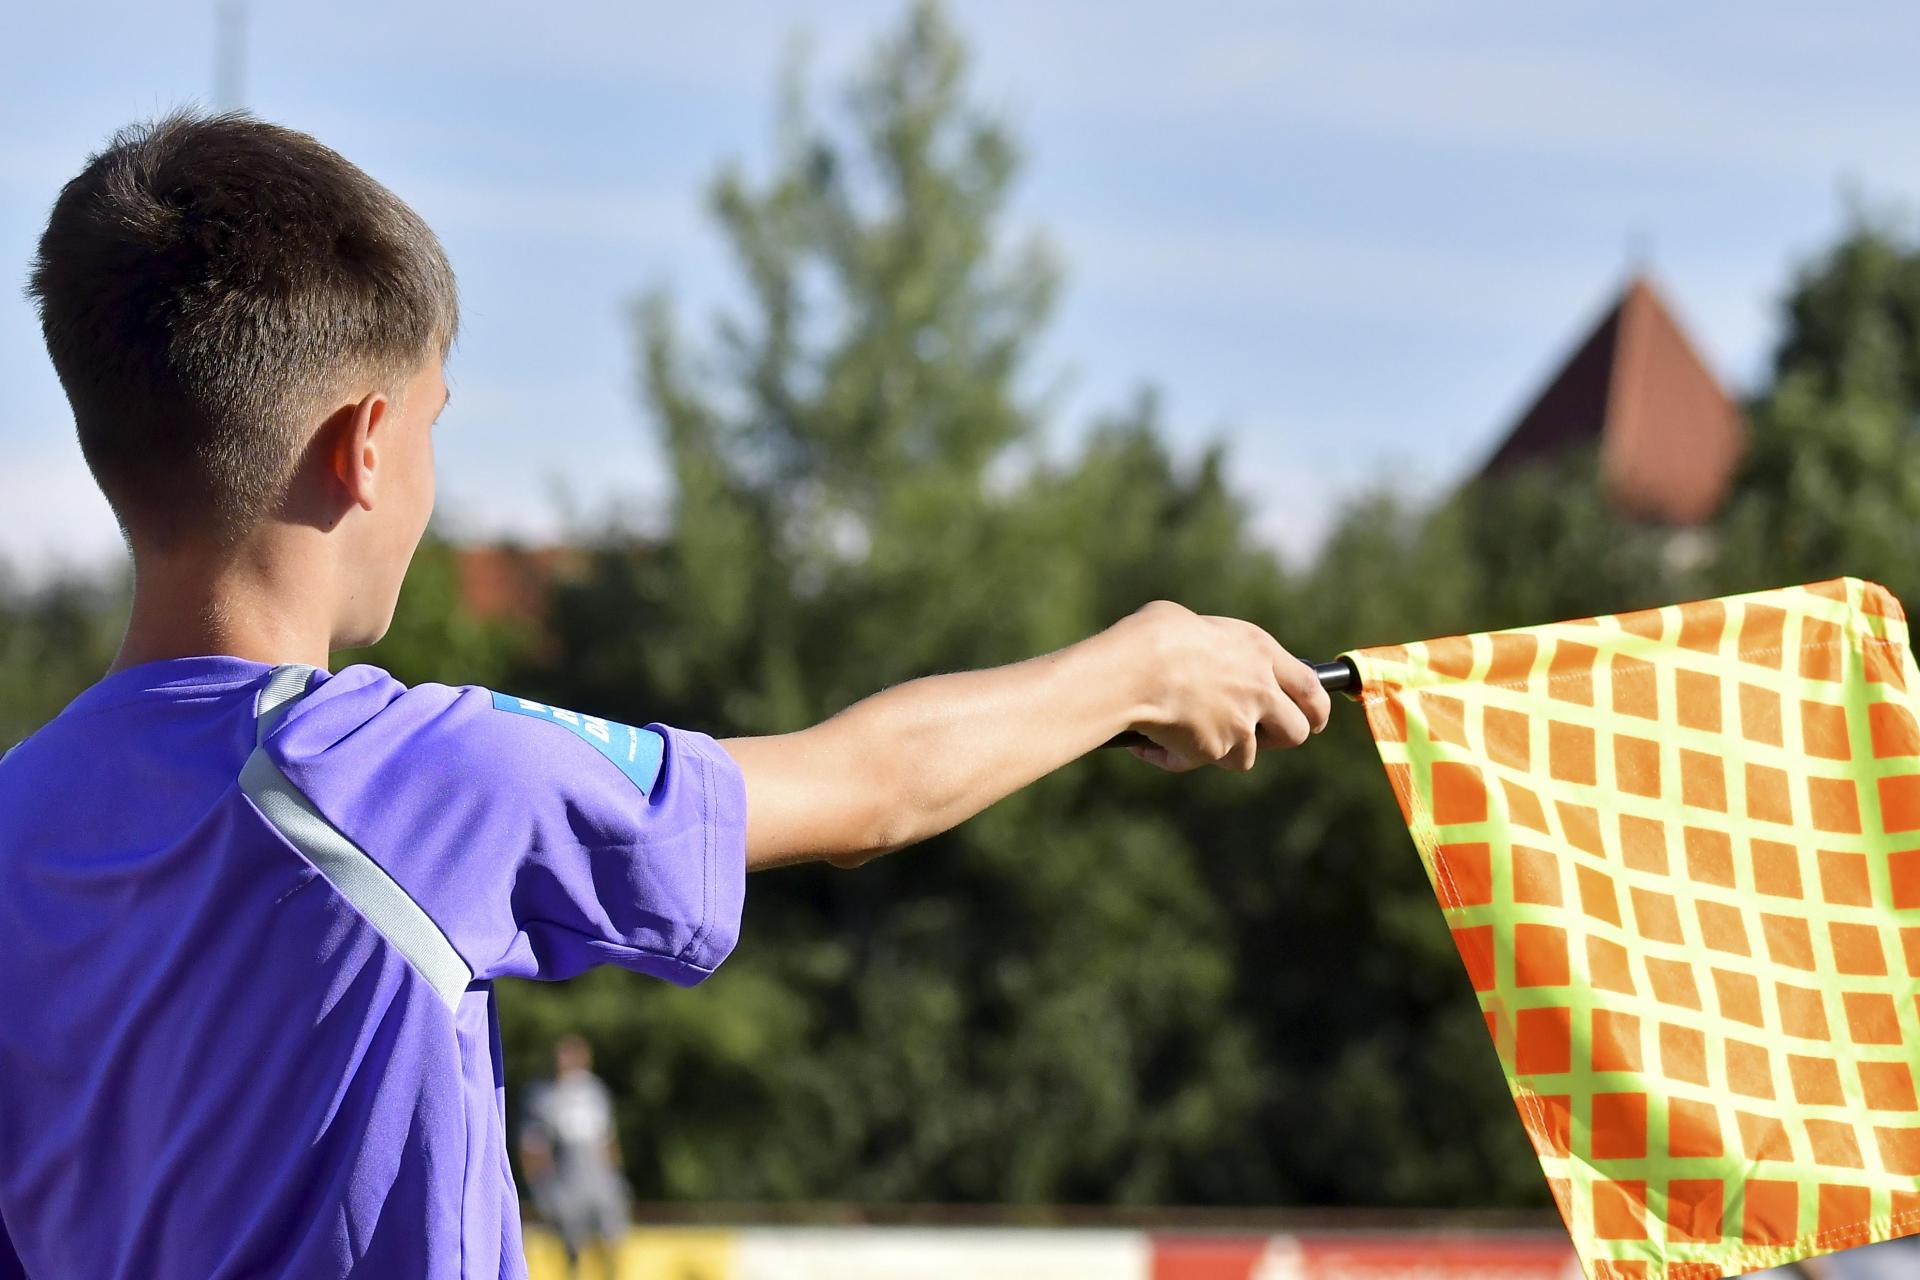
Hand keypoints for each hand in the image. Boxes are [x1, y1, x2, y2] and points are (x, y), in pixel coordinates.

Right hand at [1118, 600, 1330, 772]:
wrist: (1132, 672)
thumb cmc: (1152, 639)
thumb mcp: (1194, 626)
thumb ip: (1216, 650)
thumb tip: (1208, 659)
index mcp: (1259, 651)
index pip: (1310, 687)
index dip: (1317, 709)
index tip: (1314, 720)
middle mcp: (1259, 689)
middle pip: (1296, 732)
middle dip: (1278, 739)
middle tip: (1257, 736)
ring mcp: (1241, 724)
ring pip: (1247, 756)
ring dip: (1222, 749)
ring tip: (1187, 730)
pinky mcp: (1215, 750)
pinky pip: (1200, 762)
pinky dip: (1179, 757)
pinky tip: (1153, 744)